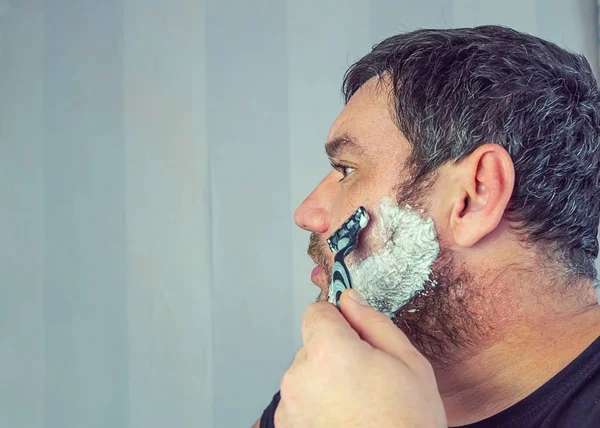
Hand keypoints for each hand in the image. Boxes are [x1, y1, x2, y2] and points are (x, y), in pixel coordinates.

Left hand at [274, 289, 446, 426]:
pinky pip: (300, 399)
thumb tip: (351, 299)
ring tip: (356, 404)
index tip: (352, 332)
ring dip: (324, 379)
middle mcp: (300, 375)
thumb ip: (372, 322)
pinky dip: (317, 404)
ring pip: (306, 372)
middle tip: (365, 377)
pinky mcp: (287, 425)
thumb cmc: (408, 423)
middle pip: (311, 344)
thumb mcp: (408, 362)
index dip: (337, 318)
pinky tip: (343, 418)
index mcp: (329, 352)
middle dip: (334, 352)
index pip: (315, 311)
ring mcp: (290, 404)